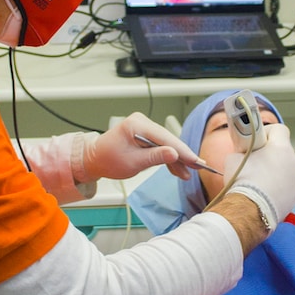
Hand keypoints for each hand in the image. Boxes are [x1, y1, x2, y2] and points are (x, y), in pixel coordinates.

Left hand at [80, 113, 203, 182]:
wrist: (94, 160)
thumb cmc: (108, 160)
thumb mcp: (132, 162)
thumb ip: (155, 157)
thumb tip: (174, 154)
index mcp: (136, 124)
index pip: (165, 138)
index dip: (182, 151)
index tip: (195, 161)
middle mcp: (142, 122)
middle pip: (169, 139)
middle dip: (183, 155)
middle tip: (199, 166)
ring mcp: (144, 127)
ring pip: (167, 144)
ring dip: (177, 159)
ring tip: (189, 173)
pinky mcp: (145, 135)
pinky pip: (161, 146)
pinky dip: (169, 158)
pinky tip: (179, 169)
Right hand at [226, 124, 294, 230]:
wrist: (249, 211)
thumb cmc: (243, 183)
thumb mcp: (233, 158)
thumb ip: (242, 150)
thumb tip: (241, 152)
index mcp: (281, 148)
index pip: (280, 129)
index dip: (266, 132)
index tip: (256, 139)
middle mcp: (293, 162)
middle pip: (282, 151)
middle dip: (269, 154)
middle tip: (253, 161)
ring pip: (285, 169)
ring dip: (273, 171)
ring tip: (257, 180)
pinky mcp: (294, 196)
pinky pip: (286, 186)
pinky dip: (276, 187)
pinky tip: (262, 193)